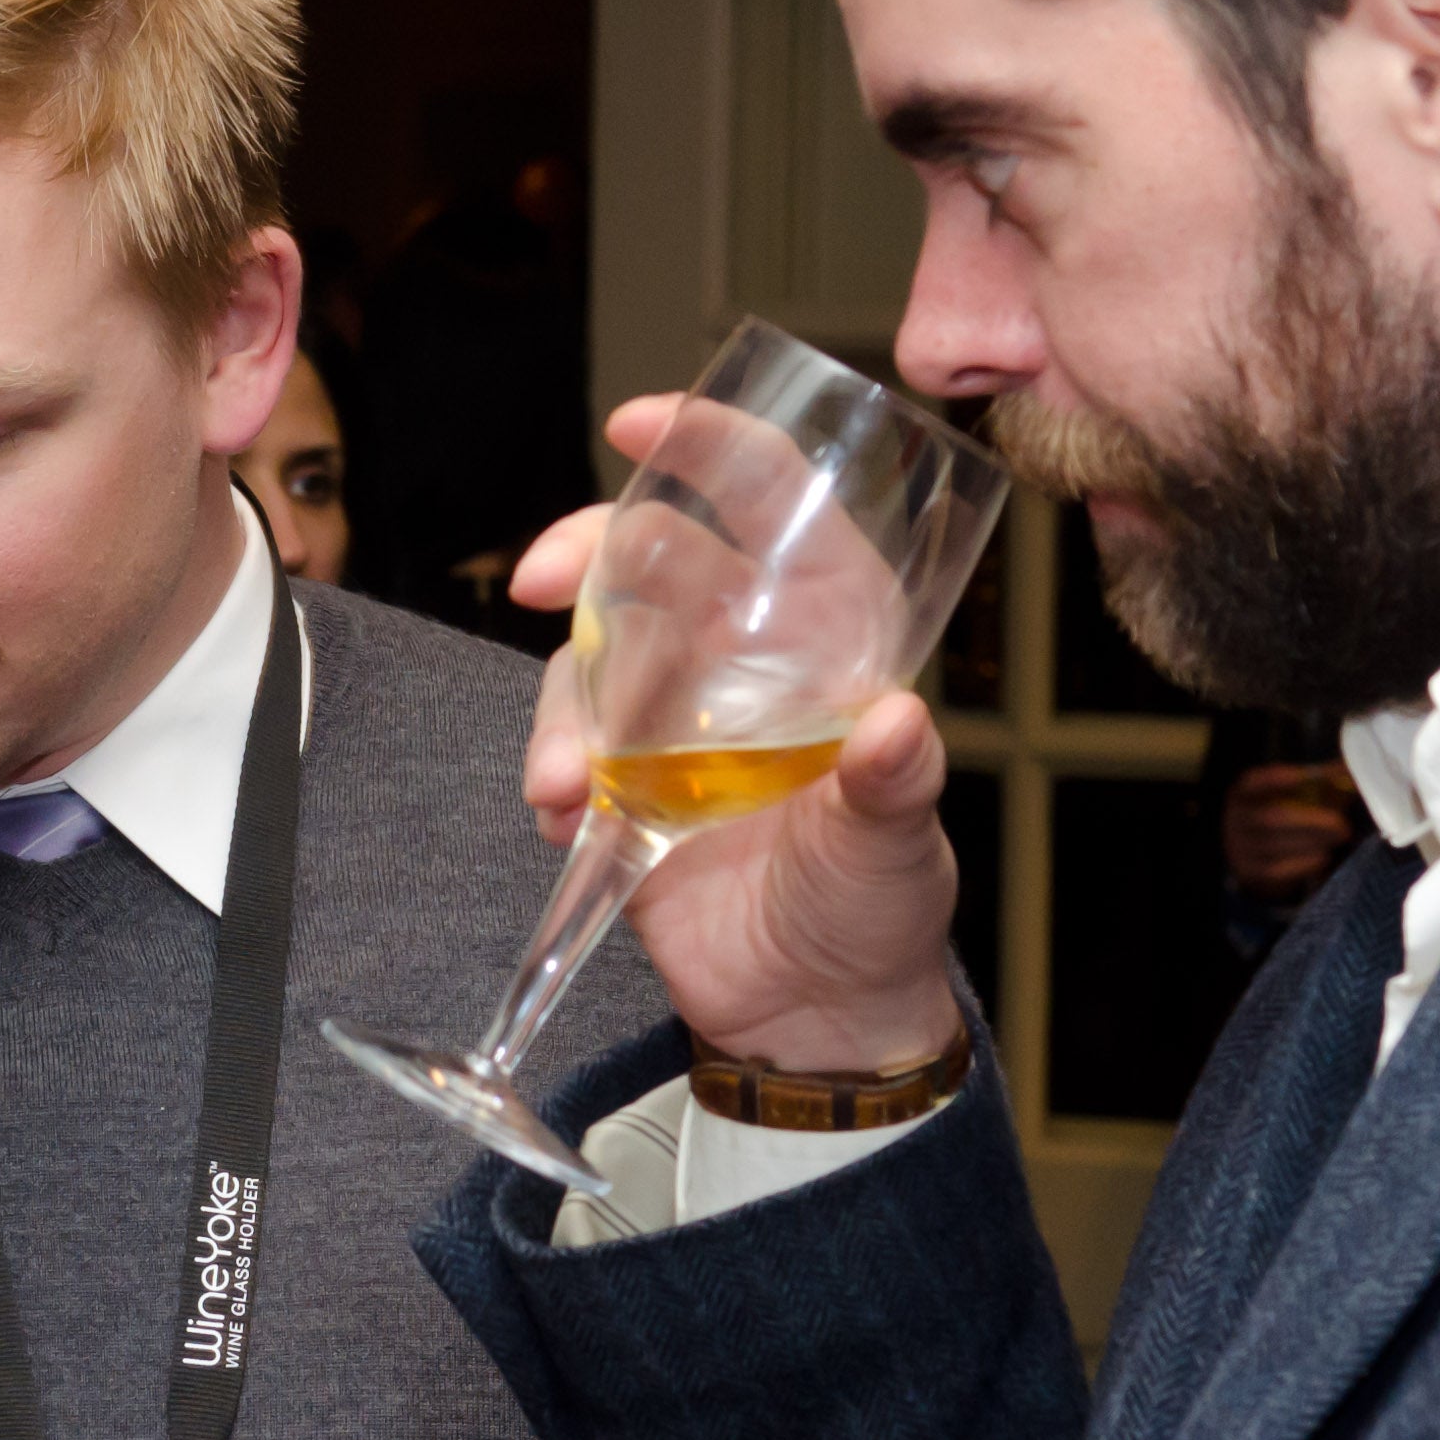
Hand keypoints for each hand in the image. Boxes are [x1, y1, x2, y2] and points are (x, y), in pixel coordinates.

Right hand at [513, 398, 966, 1077]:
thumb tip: (900, 725)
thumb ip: (892, 786)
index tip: (641, 425)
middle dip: (587, 551)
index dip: (711, 447)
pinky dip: (548, 766)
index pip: (774, 504)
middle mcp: (743, 656)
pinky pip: (564, 738)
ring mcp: (676, 715)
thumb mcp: (898, 846)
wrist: (813, 1015)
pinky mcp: (623, 778)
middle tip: (540, 580)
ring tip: (560, 784)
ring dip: (558, 702)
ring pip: (592, 649)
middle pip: (652, 555)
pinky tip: (558, 815)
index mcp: (826, 635)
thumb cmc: (879, 909)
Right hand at [1222, 761, 1361, 904]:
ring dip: (1312, 842)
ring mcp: (1238, 847)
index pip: (1254, 782)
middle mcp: (1235, 819)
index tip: (1306, 777)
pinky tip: (1323, 857)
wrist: (1261, 857)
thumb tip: (1356, 767)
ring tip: (1339, 838)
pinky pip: (1277, 870)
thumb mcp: (1301, 794)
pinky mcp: (1249, 872)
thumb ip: (1324, 780)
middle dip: (1310, 821)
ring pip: (1275, 845)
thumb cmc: (1289, 815)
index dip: (1278, 779)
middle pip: (1270, 817)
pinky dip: (1303, 864)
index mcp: (1244, 792)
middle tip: (1342, 825)